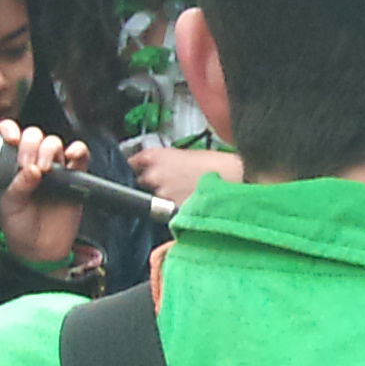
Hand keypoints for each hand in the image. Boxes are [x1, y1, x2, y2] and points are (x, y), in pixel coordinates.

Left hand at [0, 121, 92, 266]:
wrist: (41, 250)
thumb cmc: (20, 227)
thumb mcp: (9, 207)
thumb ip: (18, 187)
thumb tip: (31, 170)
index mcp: (12, 165)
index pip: (11, 136)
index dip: (10, 130)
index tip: (11, 141)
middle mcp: (33, 162)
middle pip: (35, 135)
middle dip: (31, 144)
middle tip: (28, 165)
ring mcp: (55, 169)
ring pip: (54, 143)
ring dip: (49, 149)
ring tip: (46, 169)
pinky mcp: (75, 177)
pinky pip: (81, 156)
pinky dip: (78, 151)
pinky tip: (71, 157)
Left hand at [127, 143, 242, 206]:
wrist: (233, 178)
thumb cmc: (215, 164)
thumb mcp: (185, 154)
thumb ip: (164, 161)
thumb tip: (157, 170)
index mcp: (154, 156)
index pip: (131, 163)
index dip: (138, 166)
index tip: (139, 169)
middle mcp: (153, 175)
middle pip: (140, 182)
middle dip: (151, 183)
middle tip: (171, 182)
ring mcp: (161, 195)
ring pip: (153, 199)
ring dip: (164, 197)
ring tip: (184, 192)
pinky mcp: (171, 211)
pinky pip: (167, 211)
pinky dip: (174, 208)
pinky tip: (188, 201)